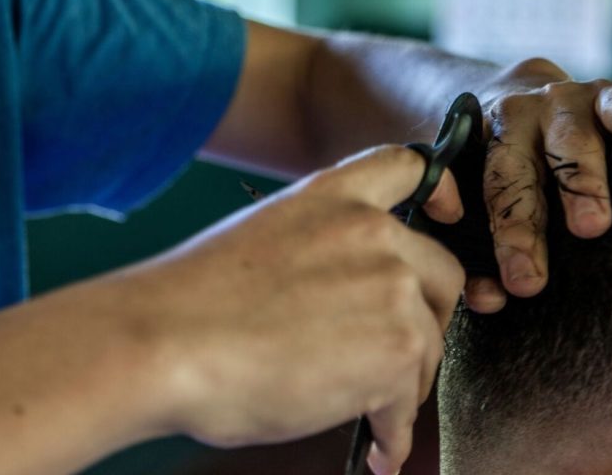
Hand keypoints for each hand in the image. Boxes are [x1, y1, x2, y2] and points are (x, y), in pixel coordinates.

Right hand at [129, 146, 464, 474]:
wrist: (164, 341)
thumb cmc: (193, 302)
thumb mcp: (260, 237)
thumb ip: (317, 247)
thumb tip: (342, 294)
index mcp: (330, 197)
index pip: (407, 167)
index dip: (441, 191)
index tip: (447, 215)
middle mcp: (370, 232)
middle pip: (439, 273)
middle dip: (423, 319)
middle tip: (393, 353)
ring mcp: (389, 288)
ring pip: (428, 344)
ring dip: (402, 383)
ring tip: (369, 411)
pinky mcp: (395, 350)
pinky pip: (409, 402)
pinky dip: (393, 430)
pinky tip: (374, 444)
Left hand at [466, 58, 611, 312]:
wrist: (514, 88)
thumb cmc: (499, 158)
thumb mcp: (477, 186)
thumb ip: (477, 241)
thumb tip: (488, 300)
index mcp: (474, 147)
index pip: (479, 200)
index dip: (491, 245)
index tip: (502, 289)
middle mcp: (510, 122)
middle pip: (513, 177)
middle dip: (521, 228)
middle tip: (530, 279)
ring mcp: (555, 104)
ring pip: (566, 142)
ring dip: (579, 184)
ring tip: (590, 224)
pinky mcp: (599, 93)